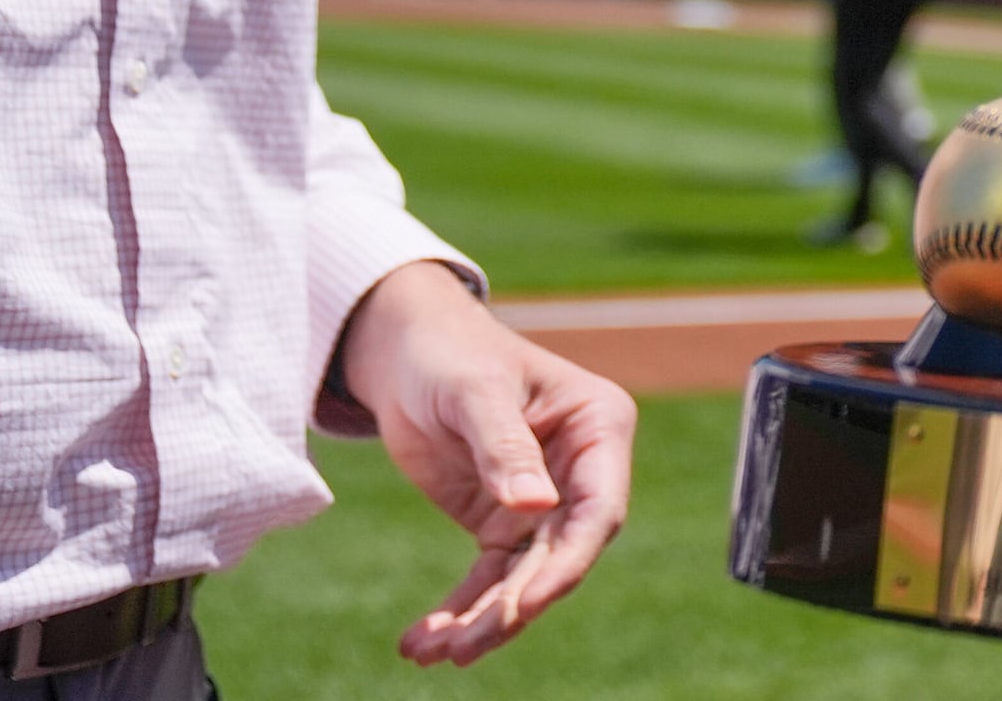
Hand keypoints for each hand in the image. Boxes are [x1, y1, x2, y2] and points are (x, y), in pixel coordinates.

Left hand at [335, 261, 638, 664]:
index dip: (566, 564)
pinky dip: (457, 611)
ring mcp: (540, 502)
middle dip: (512, 606)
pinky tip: (421, 640)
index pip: (597, 512)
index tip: (524, 604)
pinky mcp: (498, 520)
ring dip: (480, 620)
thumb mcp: (475, 392)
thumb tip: (538, 507)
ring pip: (522, 578)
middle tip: (464, 645)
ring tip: (430, 652)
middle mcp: (579, 472)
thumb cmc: (450, 352)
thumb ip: (505, 446)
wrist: (403, 350)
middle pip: (558, 558)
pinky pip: (486, 578)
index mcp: (598, 429)